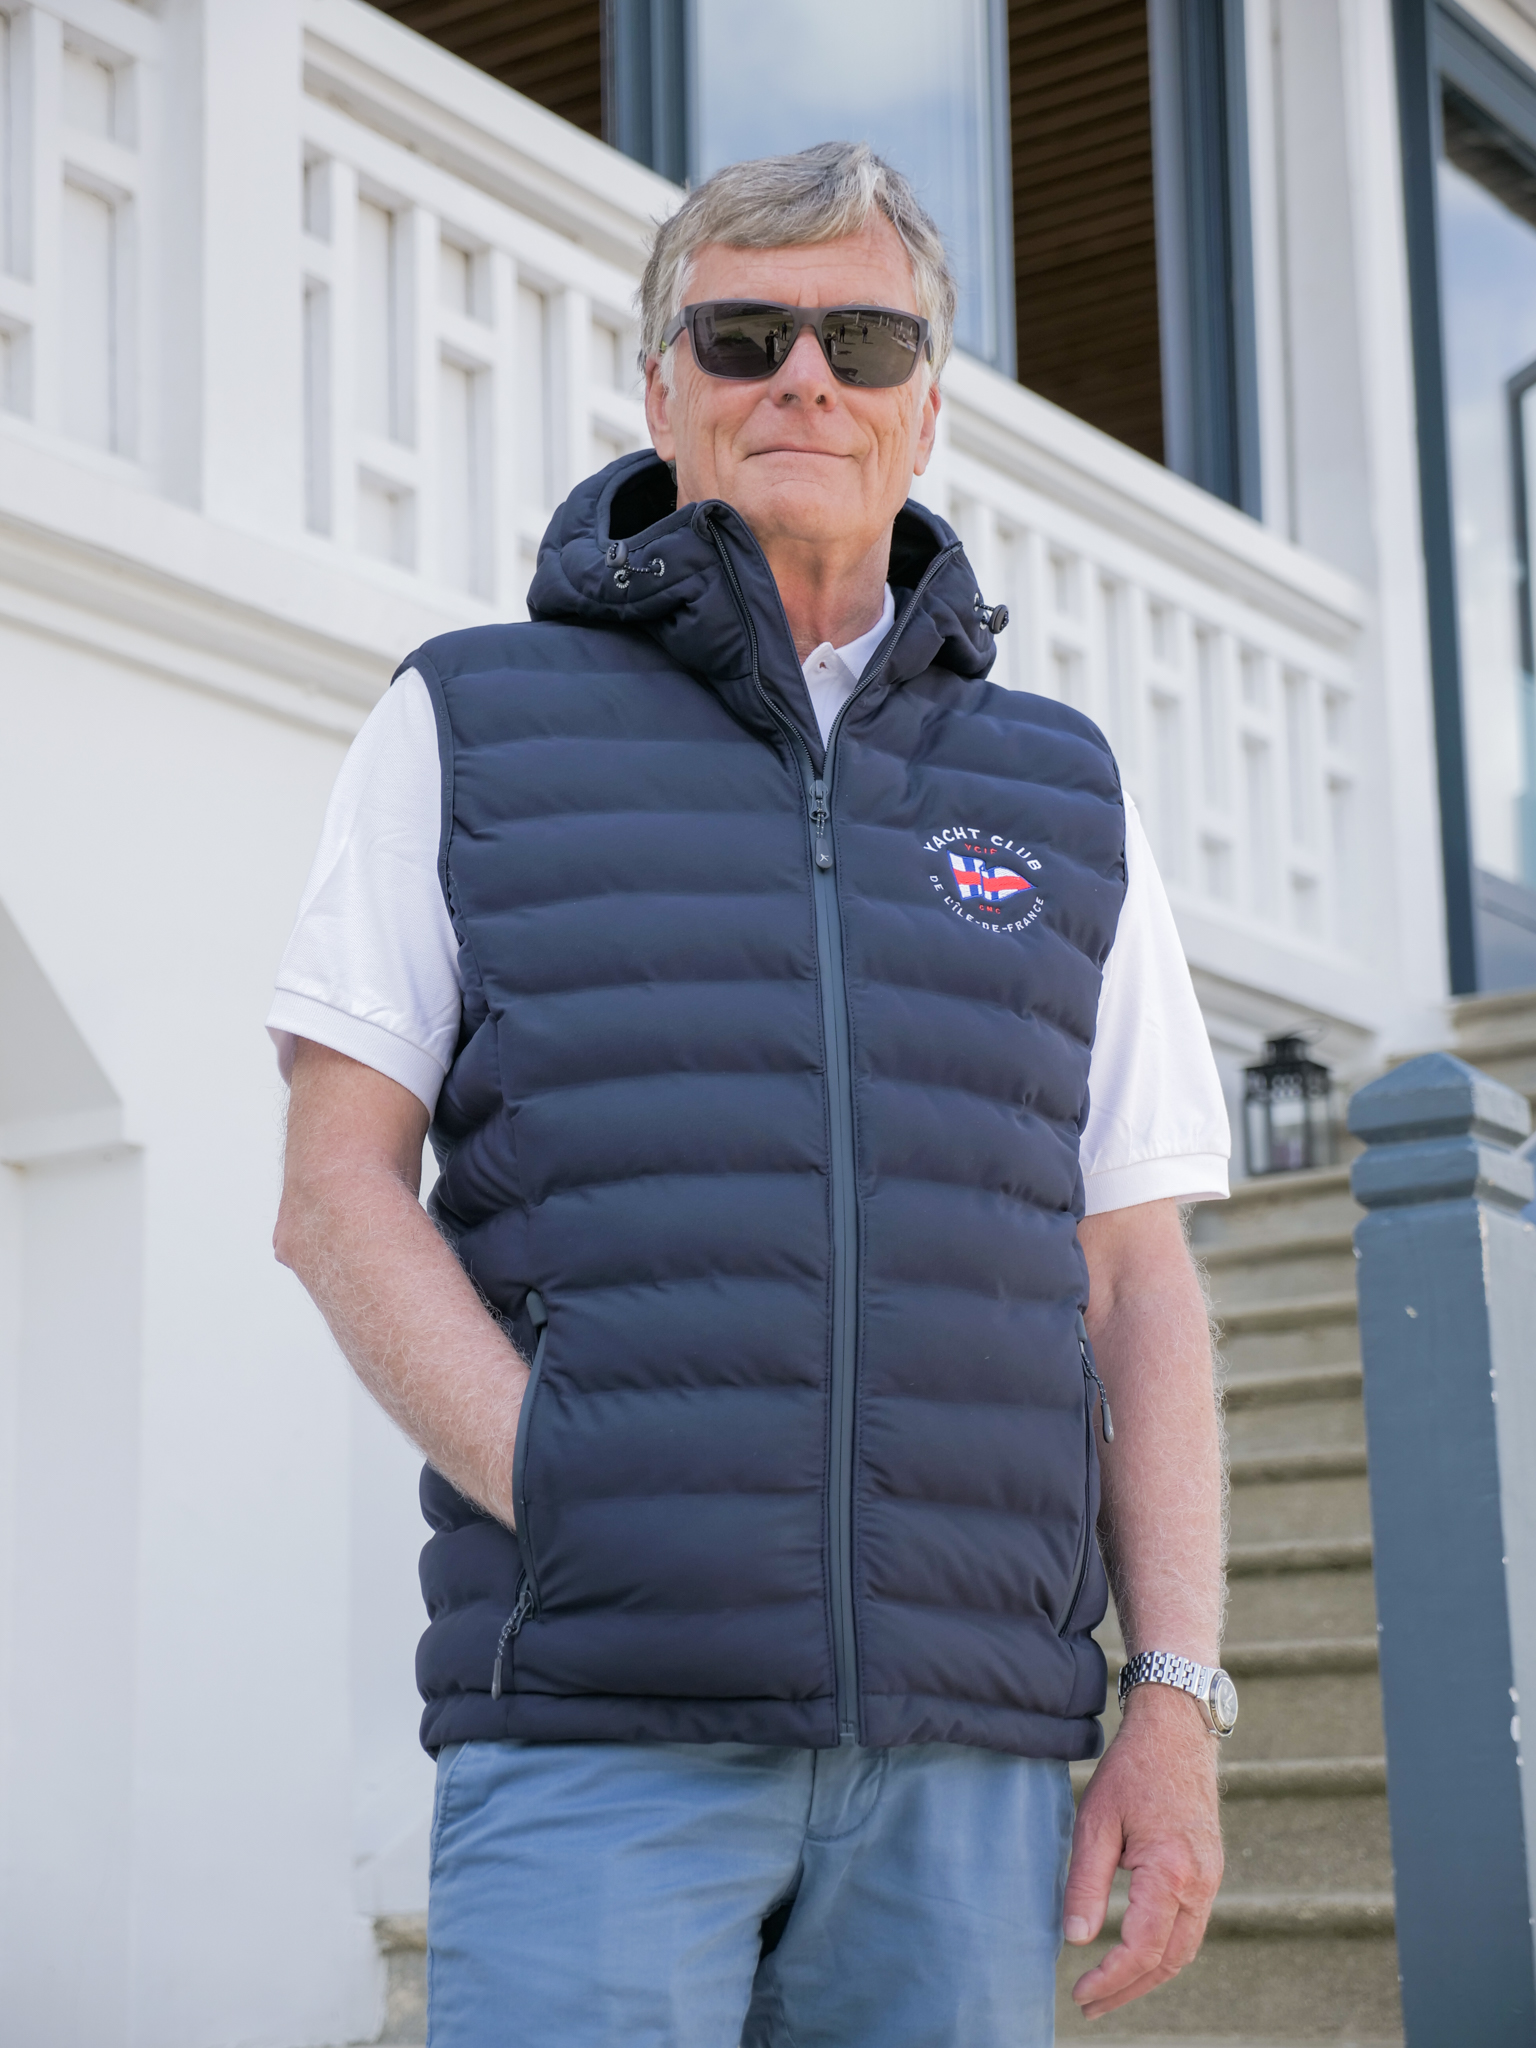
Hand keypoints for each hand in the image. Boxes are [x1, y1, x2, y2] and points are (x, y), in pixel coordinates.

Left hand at [1062, 1683, 1223, 2018]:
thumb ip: (1085, 1883)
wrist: (1176, 1730)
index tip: (1079, 1993)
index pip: (1142, 1949)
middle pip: (1169, 1961)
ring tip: (1108, 1991)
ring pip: (1184, 1949)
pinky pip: (1190, 1928)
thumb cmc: (1131, 1770)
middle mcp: (1200, 1882)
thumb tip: (1076, 1940)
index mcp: (1171, 1872)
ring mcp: (1211, 1879)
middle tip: (1089, 2006)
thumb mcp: (1095, 1821)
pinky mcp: (1210, 1872)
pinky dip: (1163, 1951)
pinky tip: (1135, 1956)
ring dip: (1147, 1976)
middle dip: (1128, 1990)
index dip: (1110, 1978)